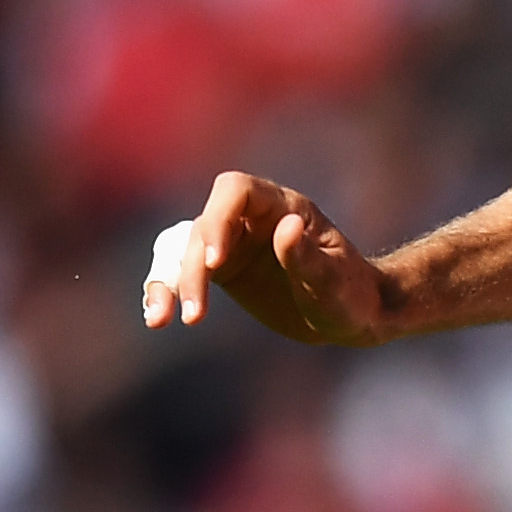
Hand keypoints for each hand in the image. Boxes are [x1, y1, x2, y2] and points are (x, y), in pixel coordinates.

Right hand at [142, 171, 392, 345]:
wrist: (354, 314)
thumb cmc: (352, 293)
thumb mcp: (335, 281)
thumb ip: (308, 257)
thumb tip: (286, 227)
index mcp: (282, 207)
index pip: (234, 190)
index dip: (218, 218)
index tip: (216, 263)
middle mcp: (250, 219)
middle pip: (202, 227)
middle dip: (191, 270)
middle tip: (195, 315)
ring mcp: (232, 244)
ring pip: (181, 249)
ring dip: (165, 281)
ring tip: (160, 320)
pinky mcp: (222, 271)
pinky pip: (180, 272)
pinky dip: (164, 291)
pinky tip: (157, 317)